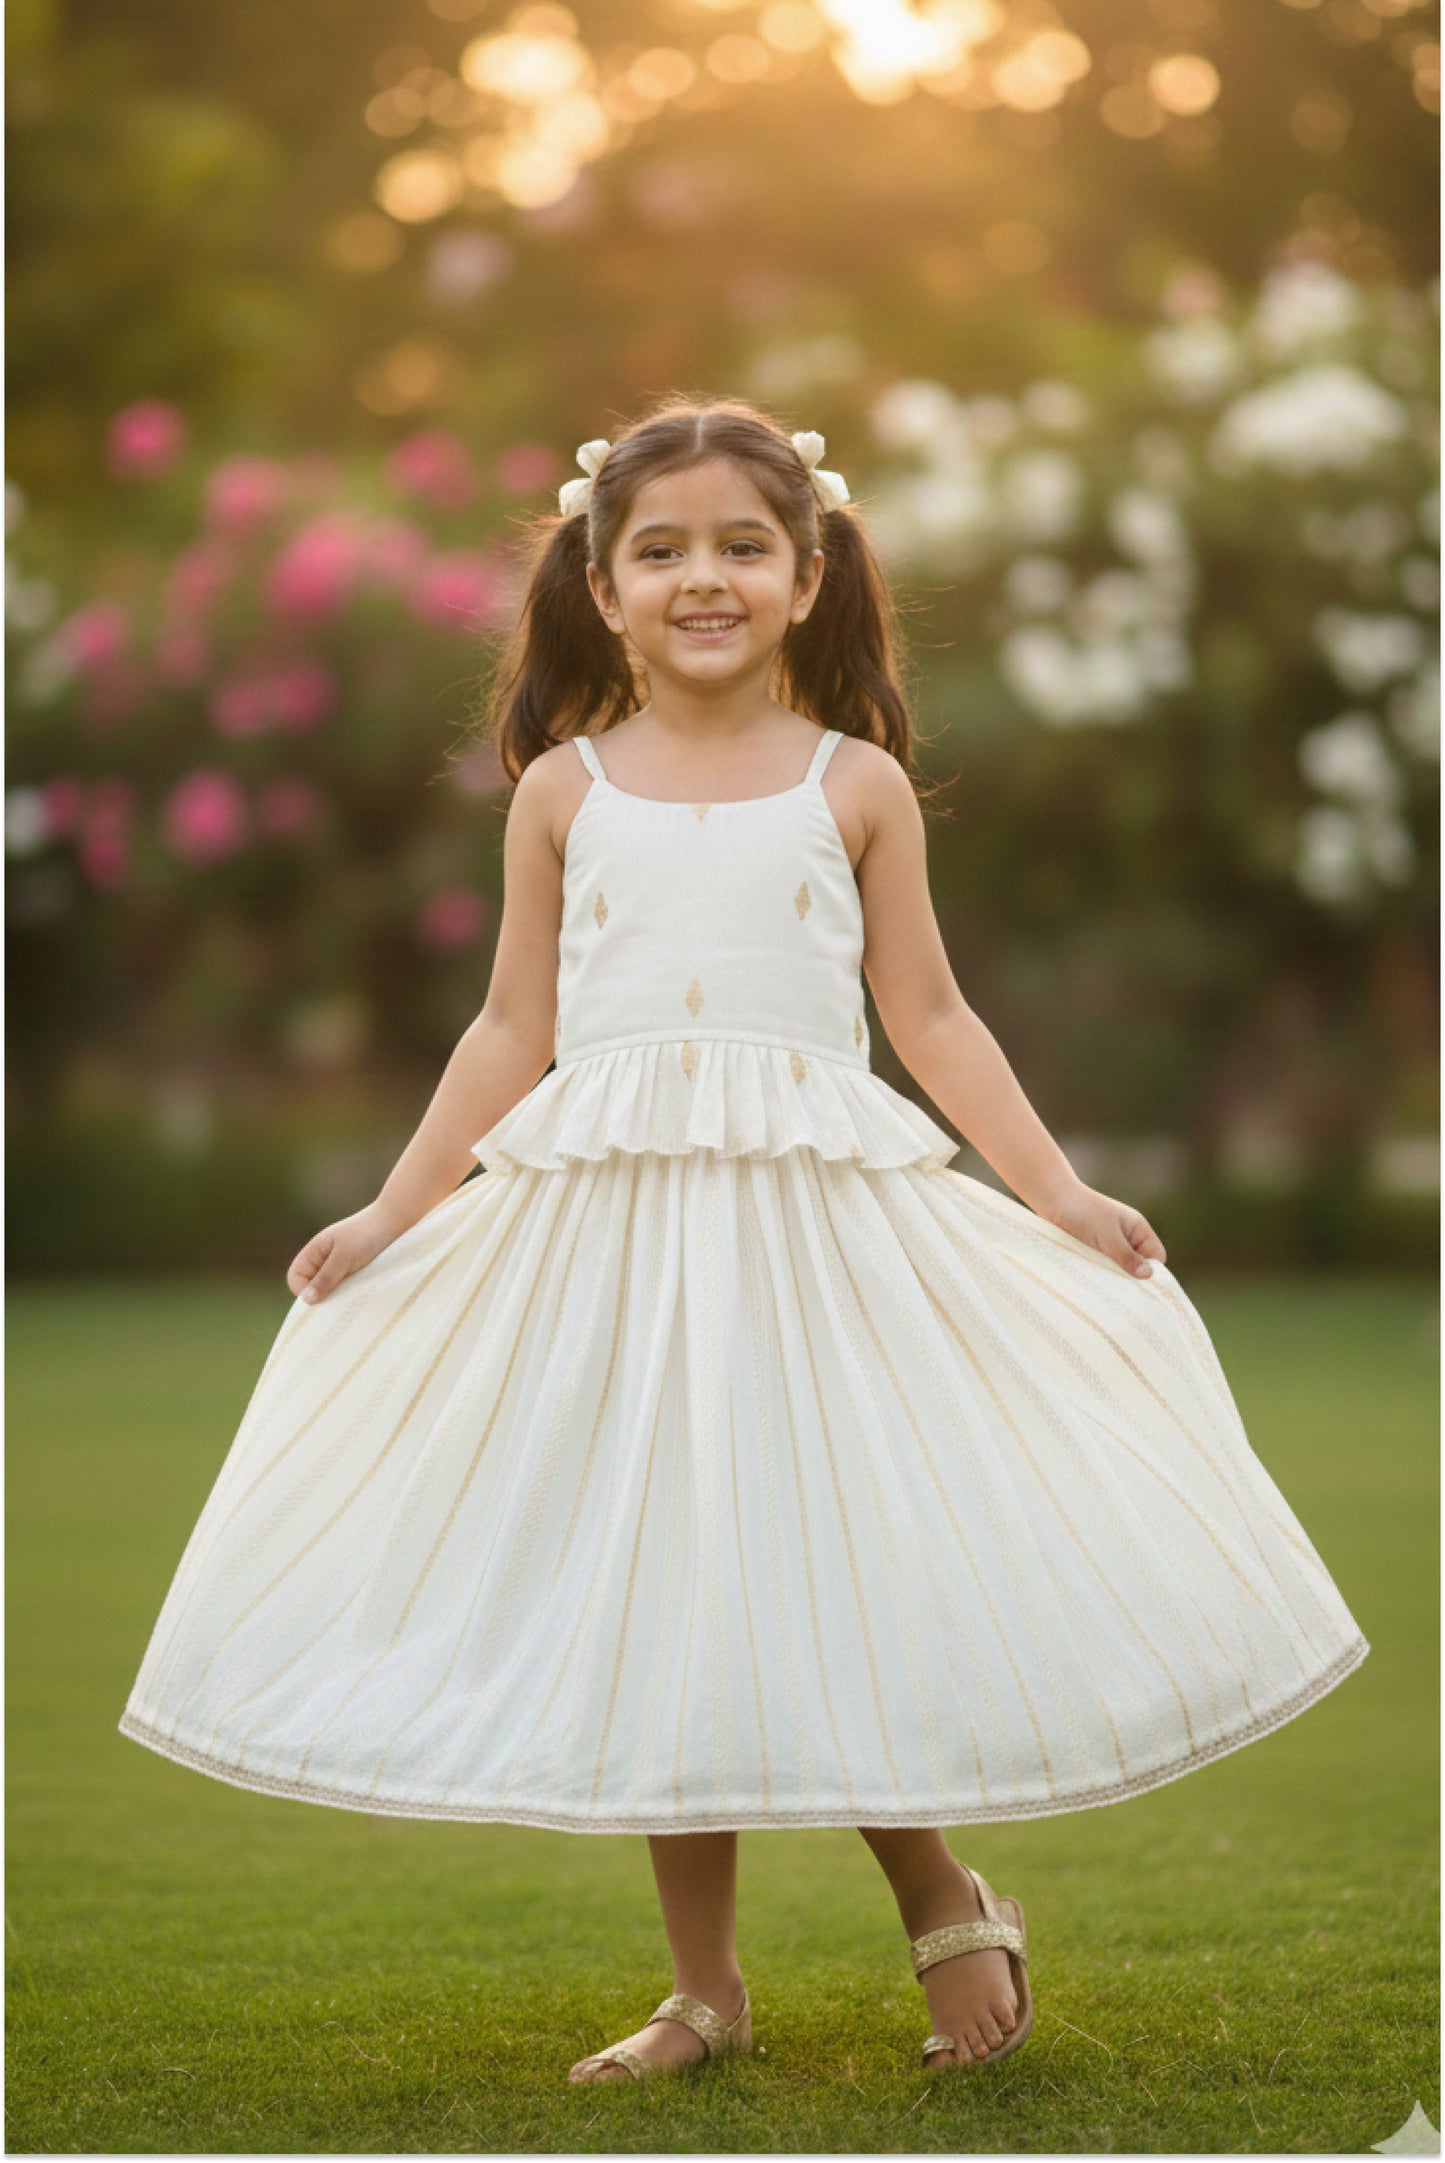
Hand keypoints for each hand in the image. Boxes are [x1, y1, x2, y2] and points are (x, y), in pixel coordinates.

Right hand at [286, 1199, 410, 1305]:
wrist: (398, 1222)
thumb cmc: (367, 1235)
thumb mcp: (344, 1257)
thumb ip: (325, 1278)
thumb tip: (305, 1301)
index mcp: (315, 1252)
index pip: (295, 1278)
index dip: (303, 1291)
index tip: (322, 1298)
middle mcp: (325, 1261)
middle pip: (312, 1287)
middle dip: (322, 1297)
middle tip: (340, 1301)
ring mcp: (341, 1268)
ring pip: (330, 1291)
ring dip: (339, 1297)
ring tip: (353, 1297)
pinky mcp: (357, 1274)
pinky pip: (347, 1290)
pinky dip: (351, 1295)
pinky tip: (362, 1295)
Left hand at [1036, 1180, 1166, 1278]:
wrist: (1052, 1200)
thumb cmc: (1083, 1212)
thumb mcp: (1107, 1236)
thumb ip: (1126, 1256)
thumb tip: (1148, 1275)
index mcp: (1138, 1230)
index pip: (1156, 1257)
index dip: (1153, 1272)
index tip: (1141, 1289)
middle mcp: (1127, 1239)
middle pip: (1139, 1266)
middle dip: (1132, 1279)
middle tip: (1122, 1295)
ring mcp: (1109, 1246)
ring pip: (1120, 1270)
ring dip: (1114, 1279)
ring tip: (1107, 1291)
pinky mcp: (1093, 1252)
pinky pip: (1103, 1269)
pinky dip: (1101, 1276)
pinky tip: (1095, 1286)